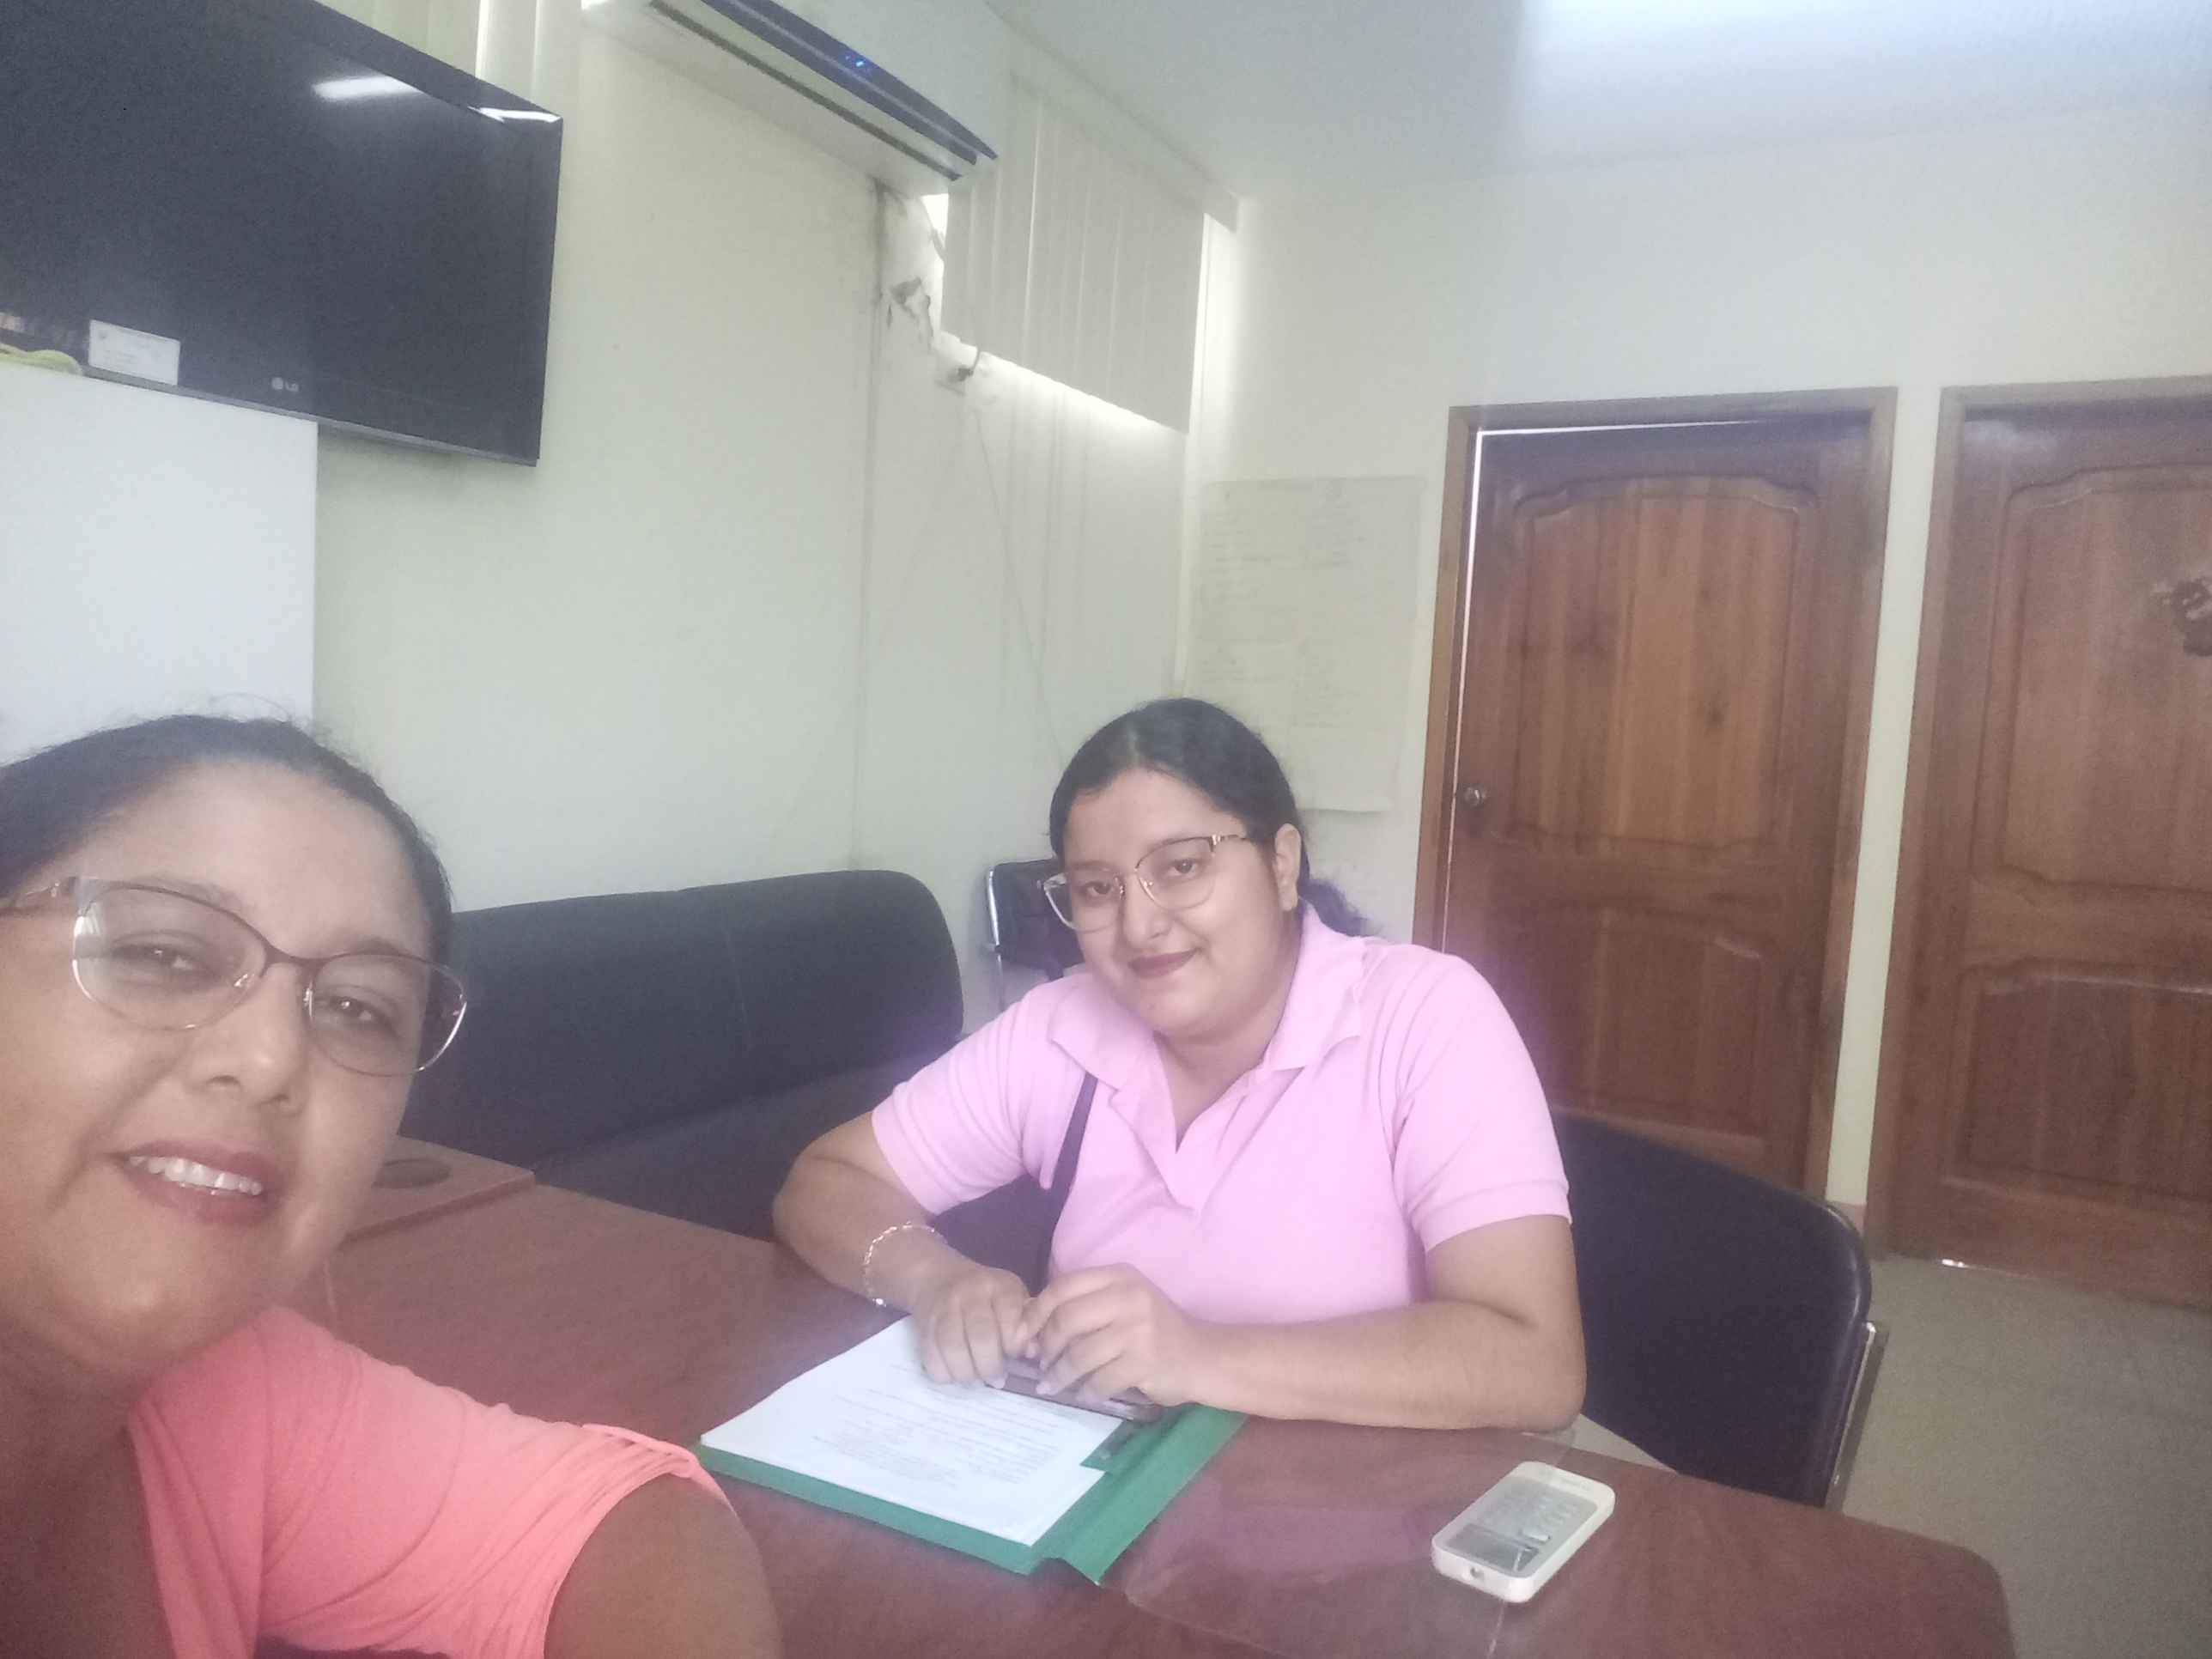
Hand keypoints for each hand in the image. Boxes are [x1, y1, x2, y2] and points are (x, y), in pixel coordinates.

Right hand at [906, 1257, 1030, 1386]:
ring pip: (953, 1347)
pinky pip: (930, 1355)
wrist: (938, 1279)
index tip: (1016, 1356)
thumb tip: (1034, 1353)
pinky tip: (955, 1377)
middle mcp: (970, 1294)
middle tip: (997, 1379)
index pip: (1009, 1315)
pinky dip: (943, 1373)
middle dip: (991, 1366)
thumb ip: (1026, 1322)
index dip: (1014, 1343)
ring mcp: (943, 1309)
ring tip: (976, 1382)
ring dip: (967, 1373)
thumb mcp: (1012, 1296)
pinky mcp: (924, 1326)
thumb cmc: (987, 1295)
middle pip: (980, 1336)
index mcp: (998, 1286)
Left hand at [1022, 1266, 1211, 1406]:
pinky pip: (1099, 1380)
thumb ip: (1085, 1306)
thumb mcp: (1122, 1302)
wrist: (1201, 1355)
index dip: (1036, 1311)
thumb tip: (1031, 1327)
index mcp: (1119, 1276)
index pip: (1063, 1287)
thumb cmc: (1154, 1328)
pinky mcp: (1144, 1362)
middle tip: (1039, 1363)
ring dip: (1060, 1374)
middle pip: (1066, 1319)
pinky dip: (1085, 1391)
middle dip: (1046, 1346)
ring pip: (1079, 1354)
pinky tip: (1082, 1394)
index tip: (1023, 1335)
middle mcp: (1129, 1296)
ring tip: (1052, 1384)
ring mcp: (1138, 1330)